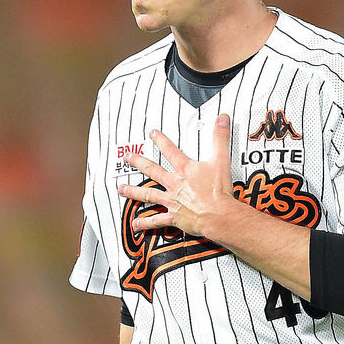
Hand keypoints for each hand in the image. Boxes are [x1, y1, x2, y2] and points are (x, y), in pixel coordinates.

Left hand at [118, 114, 233, 235]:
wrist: (218, 214)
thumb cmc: (219, 191)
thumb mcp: (221, 159)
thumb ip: (220, 138)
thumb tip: (222, 119)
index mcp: (185, 169)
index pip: (170, 150)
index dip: (161, 140)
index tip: (152, 134)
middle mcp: (175, 183)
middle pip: (152, 170)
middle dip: (138, 163)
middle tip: (127, 158)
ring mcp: (172, 200)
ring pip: (148, 194)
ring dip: (133, 191)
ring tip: (121, 189)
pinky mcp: (174, 216)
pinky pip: (156, 220)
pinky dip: (145, 223)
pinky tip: (135, 223)